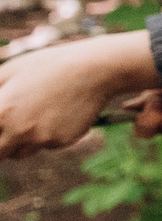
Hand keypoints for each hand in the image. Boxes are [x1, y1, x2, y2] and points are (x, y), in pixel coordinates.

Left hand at [0, 32, 160, 159]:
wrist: (93, 71)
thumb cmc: (47, 66)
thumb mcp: (9, 71)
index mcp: (0, 111)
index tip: (0, 129)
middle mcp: (18, 130)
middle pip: (0, 154)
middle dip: (2, 146)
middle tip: (8, 135)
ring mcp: (41, 139)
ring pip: (22, 152)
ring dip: (23, 142)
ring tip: (36, 116)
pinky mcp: (61, 142)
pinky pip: (47, 144)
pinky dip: (48, 135)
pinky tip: (58, 114)